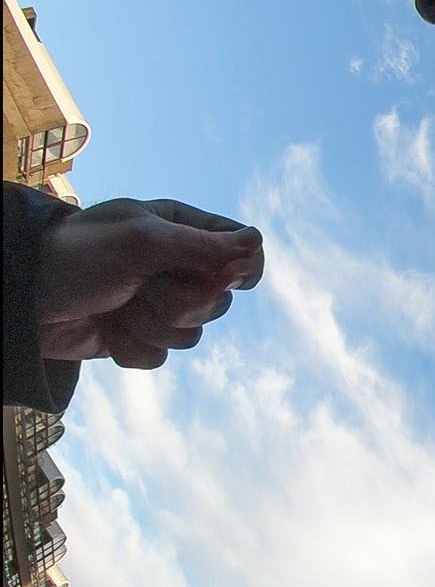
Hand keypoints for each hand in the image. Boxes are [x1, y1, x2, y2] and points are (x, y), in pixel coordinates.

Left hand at [35, 198, 264, 368]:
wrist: (20, 298)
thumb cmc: (77, 256)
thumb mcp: (143, 242)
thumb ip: (203, 245)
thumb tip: (258, 242)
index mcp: (180, 230)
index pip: (241, 250)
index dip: (238, 271)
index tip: (221, 279)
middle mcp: (174, 266)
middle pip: (217, 301)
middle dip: (178, 305)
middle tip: (141, 289)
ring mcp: (157, 303)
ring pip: (190, 335)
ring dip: (149, 327)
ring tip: (115, 309)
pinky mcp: (138, 336)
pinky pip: (161, 357)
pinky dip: (132, 348)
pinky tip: (107, 330)